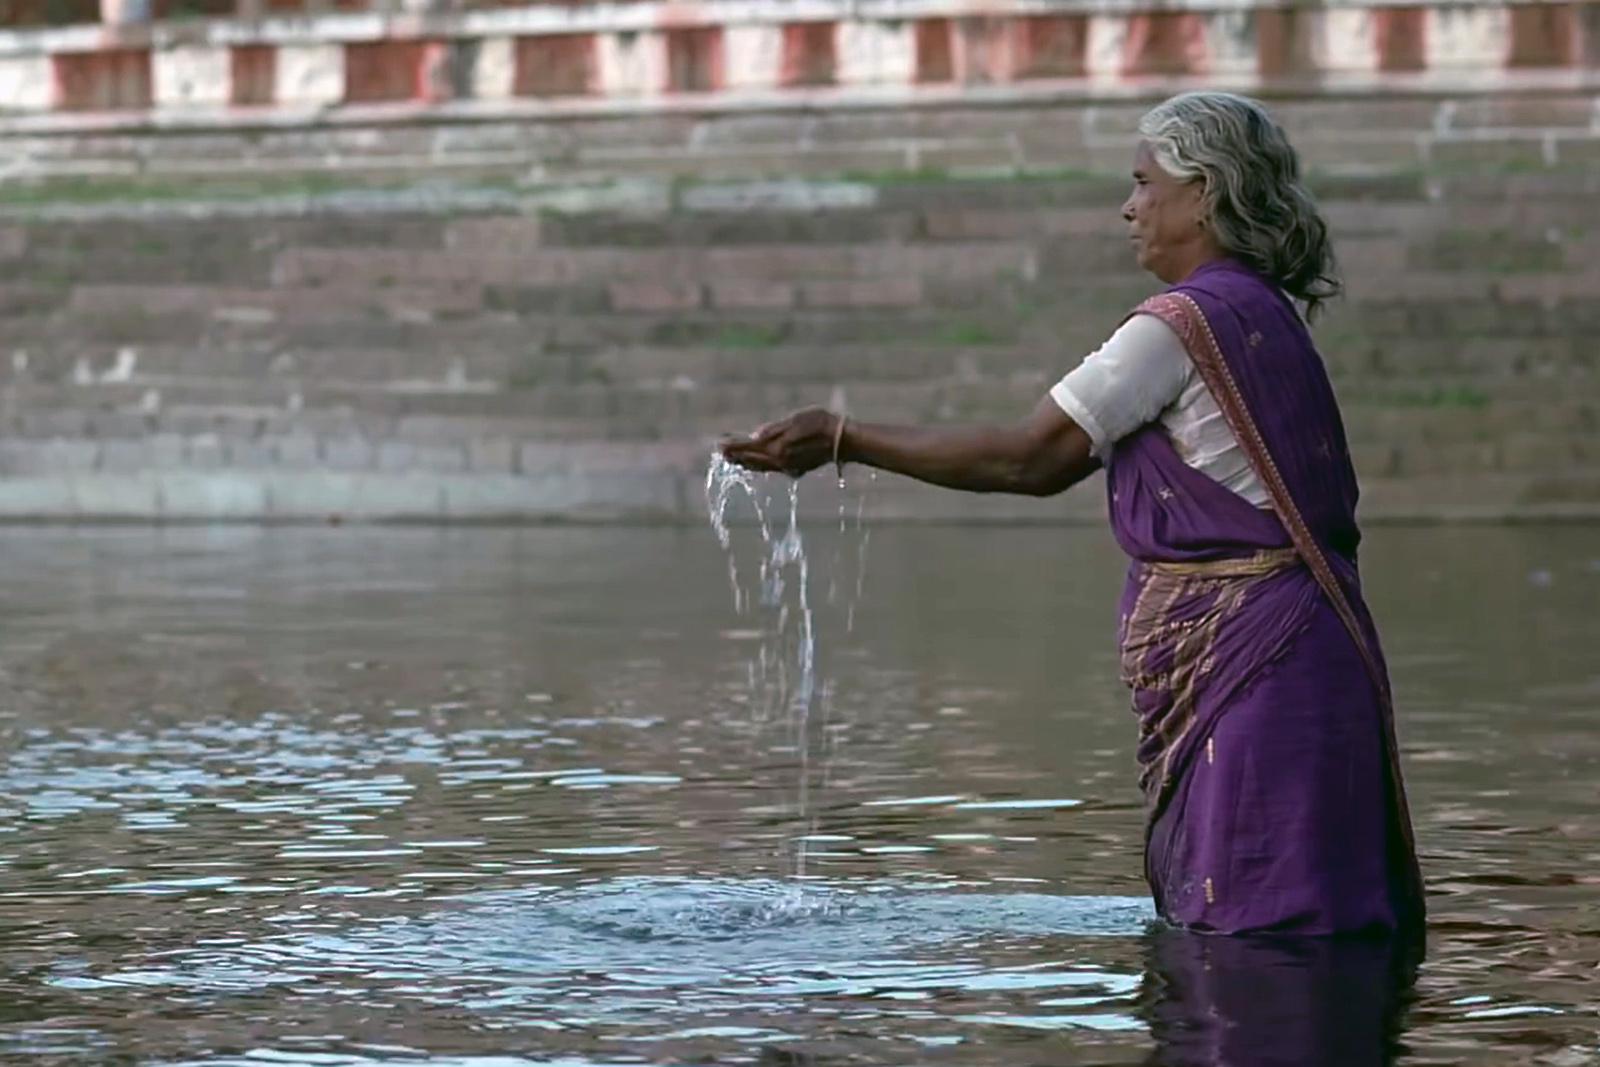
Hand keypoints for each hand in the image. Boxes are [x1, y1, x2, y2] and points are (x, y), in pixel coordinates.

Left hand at [719, 407, 840, 478]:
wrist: (843, 441)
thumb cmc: (821, 424)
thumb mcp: (796, 419)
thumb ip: (774, 429)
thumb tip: (754, 435)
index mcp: (778, 448)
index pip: (749, 448)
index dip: (734, 447)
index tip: (720, 446)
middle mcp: (780, 462)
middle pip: (752, 460)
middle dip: (736, 456)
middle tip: (721, 453)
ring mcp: (788, 467)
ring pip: (761, 466)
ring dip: (746, 462)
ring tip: (733, 459)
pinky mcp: (795, 469)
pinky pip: (771, 468)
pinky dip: (759, 465)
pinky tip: (755, 462)